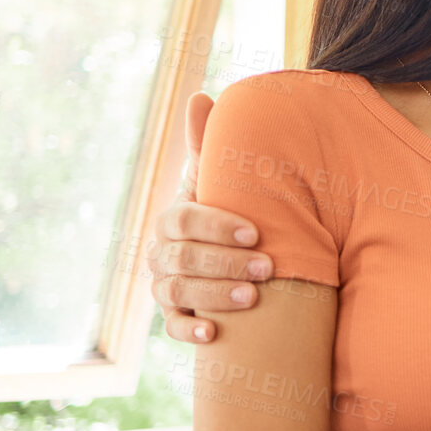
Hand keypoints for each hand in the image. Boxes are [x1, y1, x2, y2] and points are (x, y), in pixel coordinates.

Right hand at [147, 91, 271, 342]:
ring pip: (176, 293)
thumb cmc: (229, 210)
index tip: (256, 233)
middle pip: (182, 259)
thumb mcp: (221, 180)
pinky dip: (190, 332)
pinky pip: (172, 328)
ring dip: (213, 296)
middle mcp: (163, 253)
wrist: (234, 255)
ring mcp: (165, 286)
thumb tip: (200, 95)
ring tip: (252, 299)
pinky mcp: (174, 317)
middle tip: (267, 269)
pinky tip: (213, 335)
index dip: (218, 226)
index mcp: (174, 217)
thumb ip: (210, 143)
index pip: (185, 220)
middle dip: (224, 264)